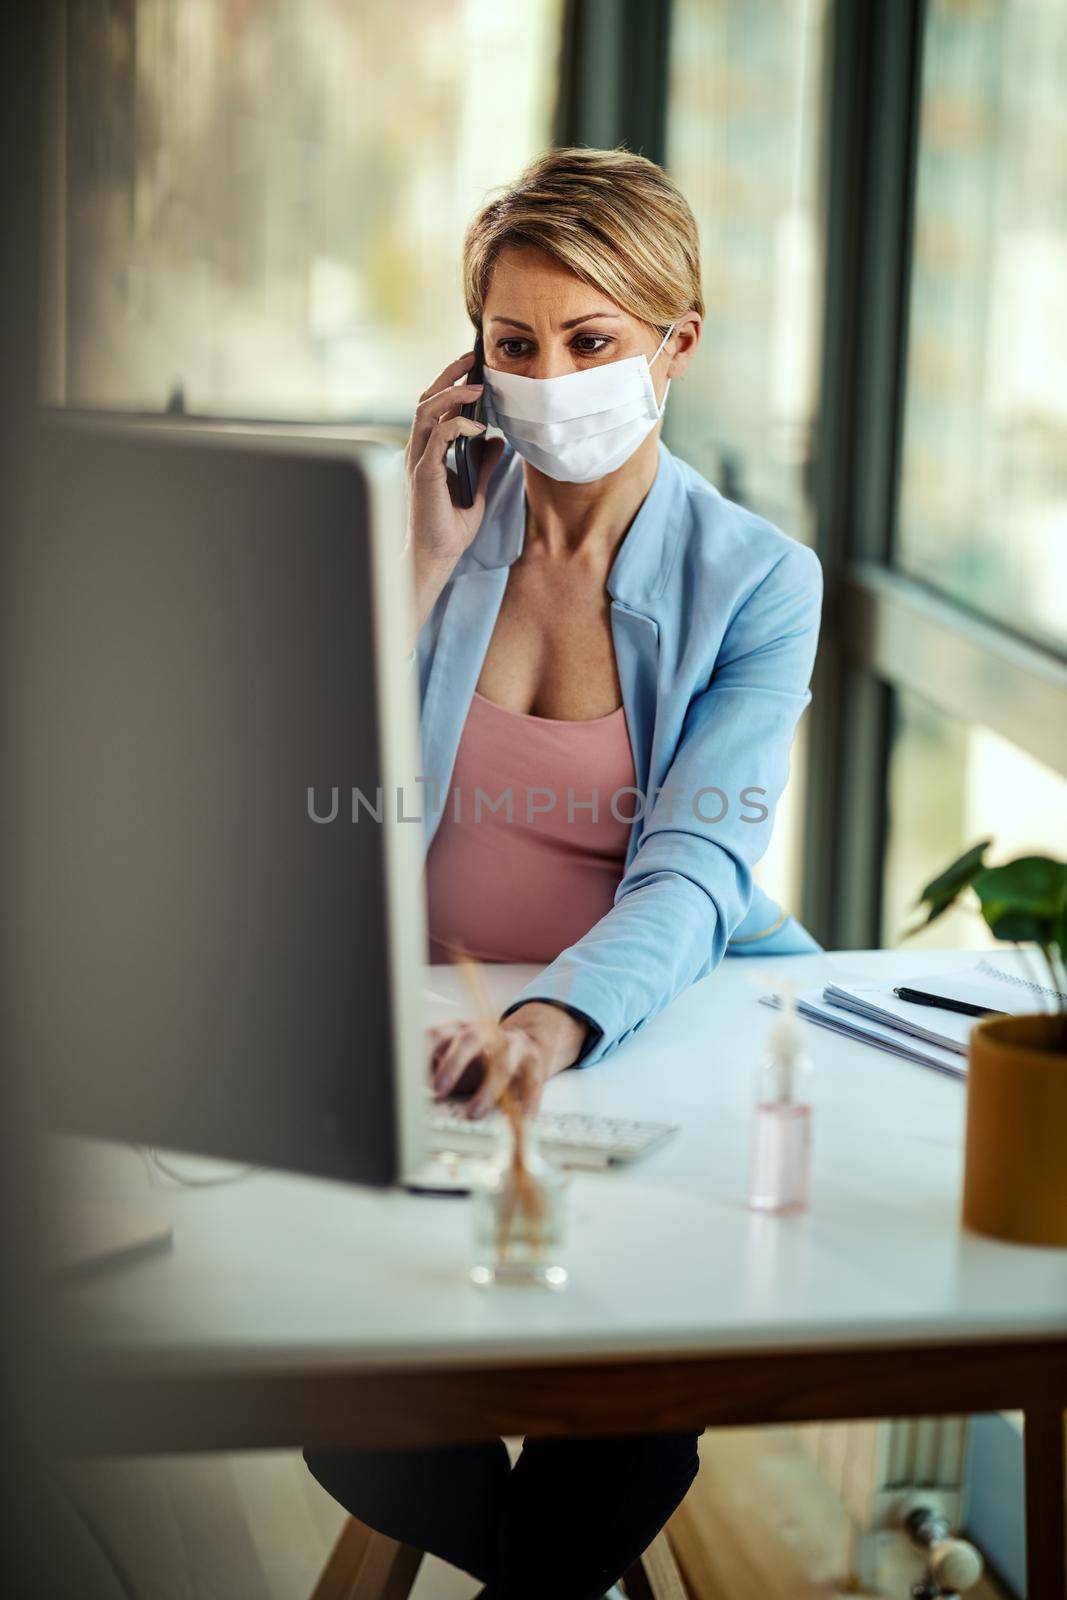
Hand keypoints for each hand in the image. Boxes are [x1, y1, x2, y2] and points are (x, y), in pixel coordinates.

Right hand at [406, 351, 504, 631]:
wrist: (437, 556)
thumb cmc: (450, 528)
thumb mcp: (475, 489)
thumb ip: (482, 463)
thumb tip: (496, 439)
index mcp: (428, 451)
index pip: (435, 407)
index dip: (451, 384)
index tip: (473, 368)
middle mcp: (419, 450)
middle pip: (427, 399)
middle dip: (448, 375)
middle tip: (472, 358)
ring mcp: (418, 459)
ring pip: (426, 410)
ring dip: (452, 392)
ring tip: (476, 385)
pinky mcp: (424, 472)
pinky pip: (438, 435)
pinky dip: (456, 424)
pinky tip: (477, 425)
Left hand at [428, 1002, 588, 1119]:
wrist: (526, 1045)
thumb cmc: (481, 1061)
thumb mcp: (456, 1061)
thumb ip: (435, 1073)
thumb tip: (412, 1094)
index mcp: (461, 1030)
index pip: (439, 1033)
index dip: (424, 1051)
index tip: (412, 1074)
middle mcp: (487, 1033)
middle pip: (469, 1040)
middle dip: (453, 1064)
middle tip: (437, 1090)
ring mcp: (514, 1045)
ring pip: (503, 1063)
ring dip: (487, 1090)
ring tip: (473, 1114)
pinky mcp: (535, 1063)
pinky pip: (532, 1083)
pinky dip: (527, 1103)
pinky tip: (521, 1120)